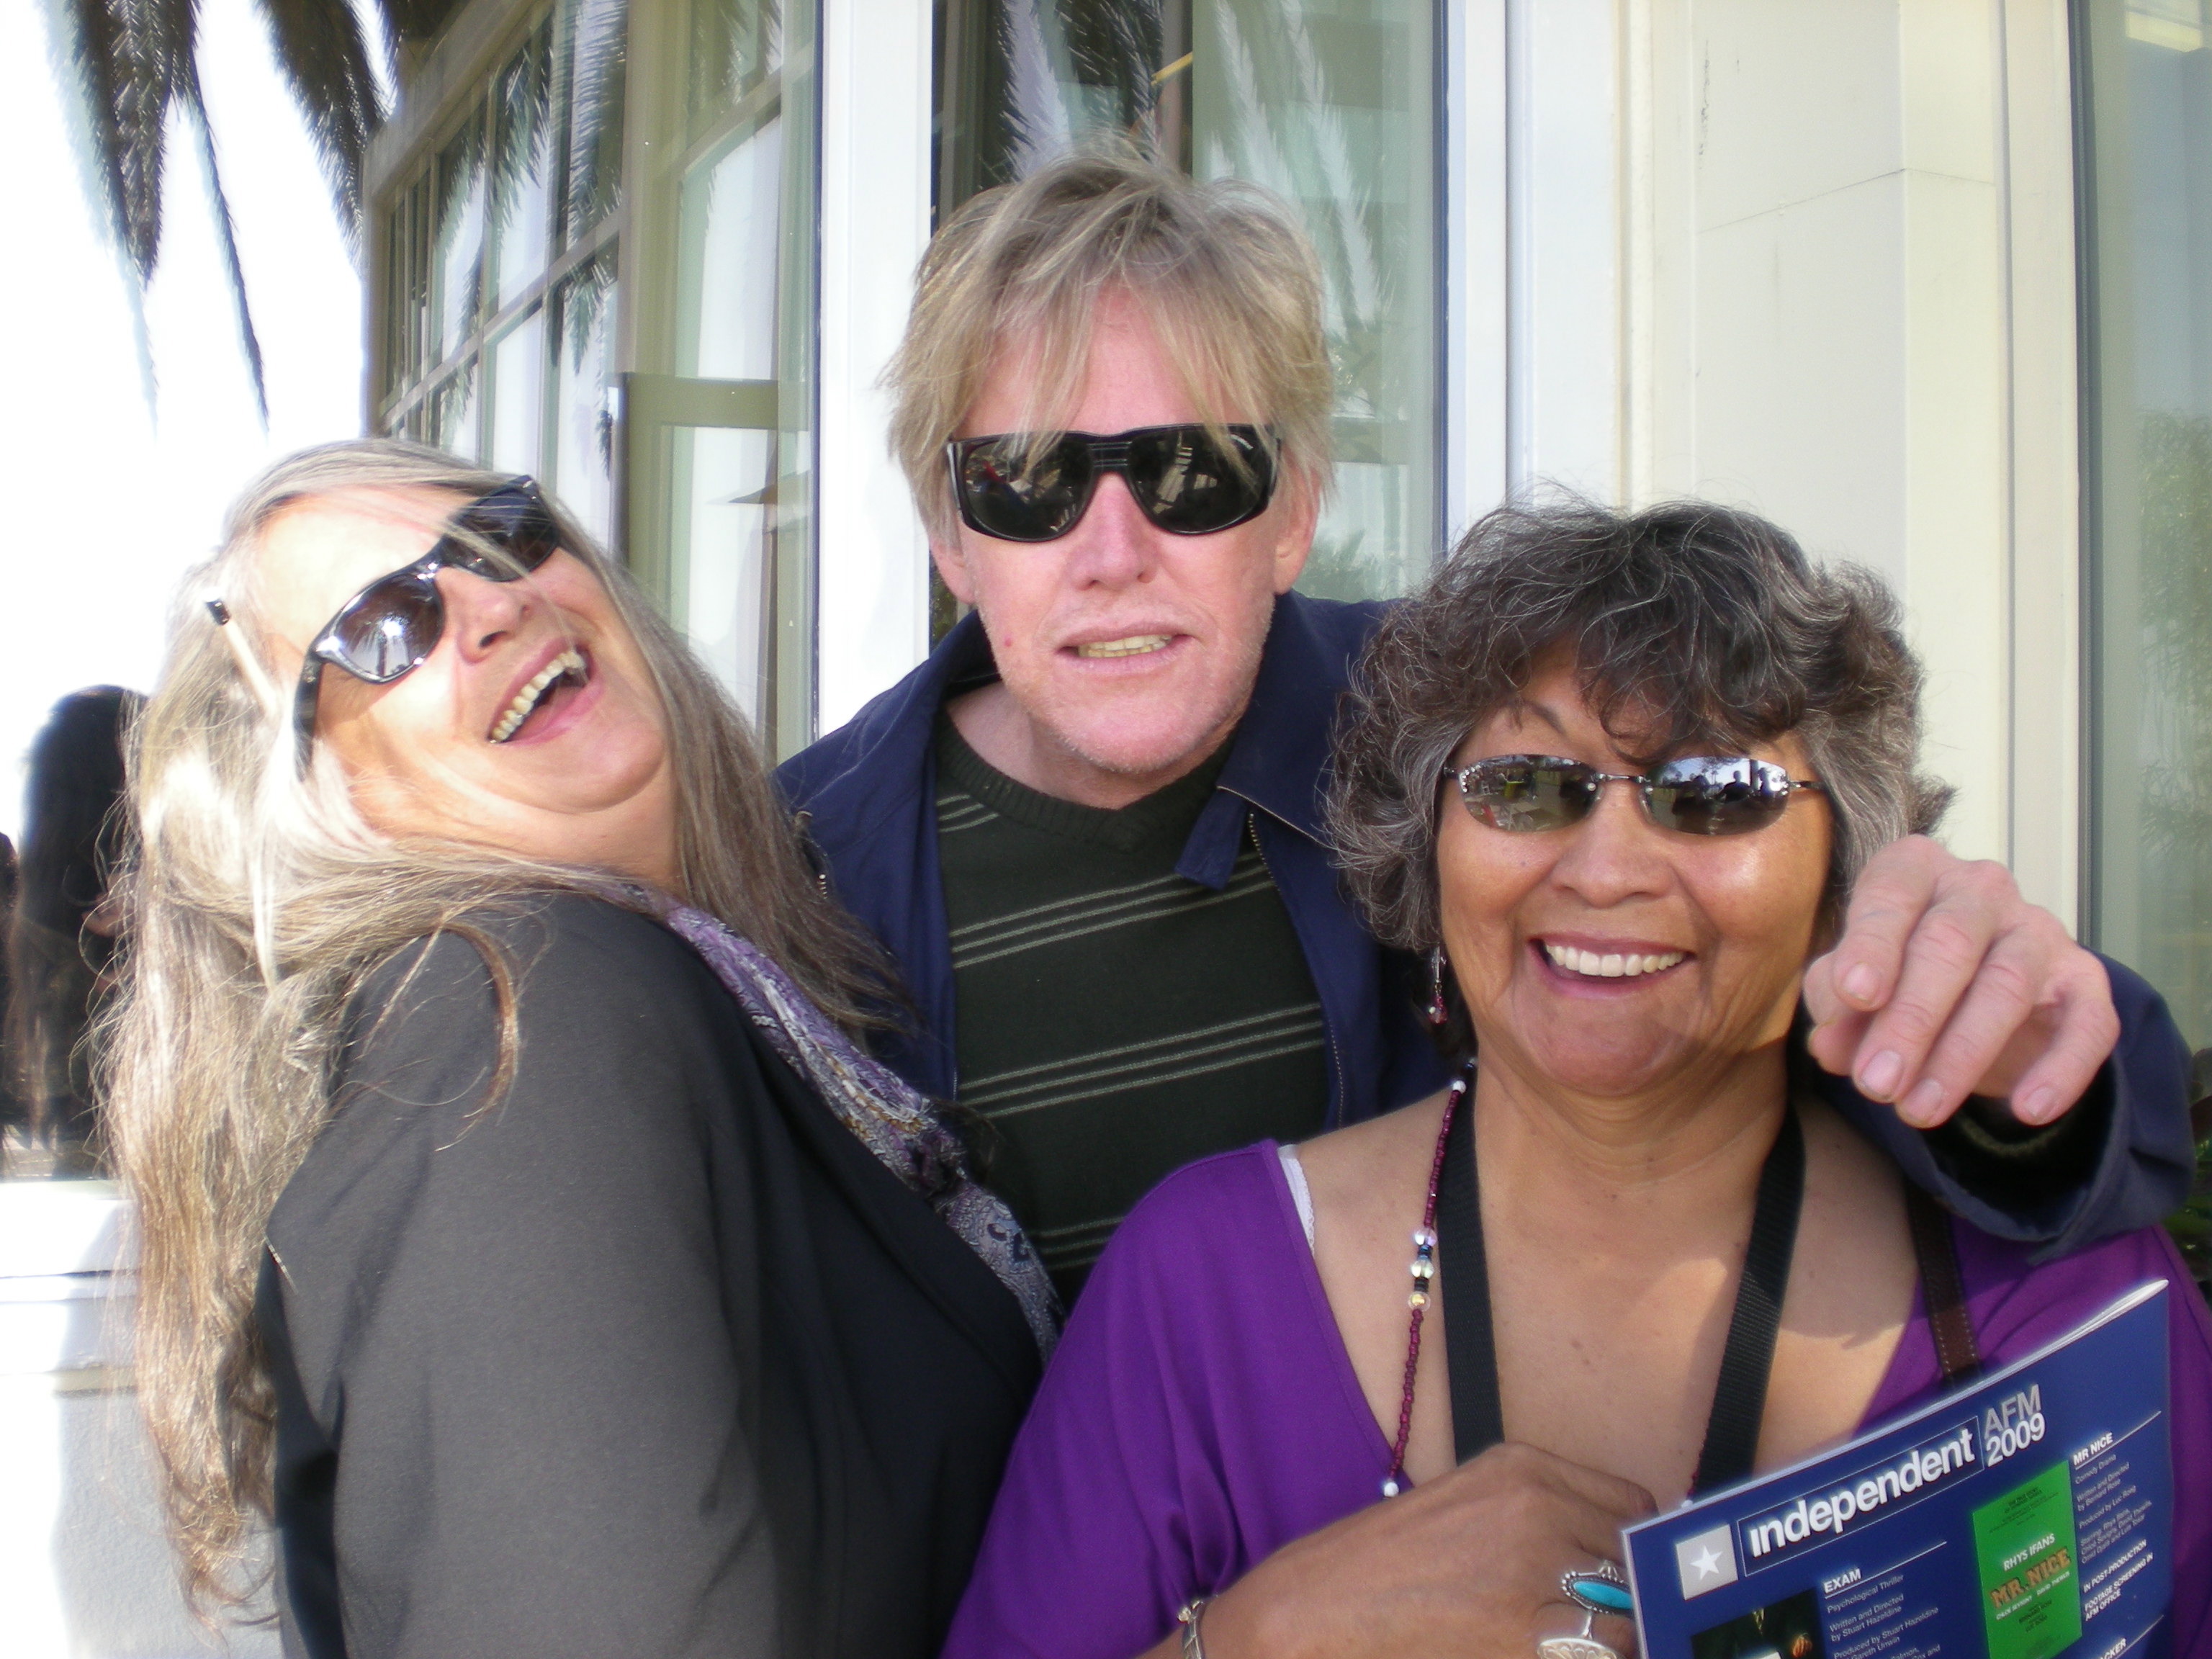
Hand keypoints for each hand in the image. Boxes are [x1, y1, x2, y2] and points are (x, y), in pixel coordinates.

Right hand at [1187, 1443, 1653, 1658]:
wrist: (1322, 1606)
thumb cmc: (1389, 1561)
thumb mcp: (1469, 1501)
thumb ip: (1544, 1510)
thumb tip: (1618, 1559)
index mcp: (1524, 1467)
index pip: (1633, 1507)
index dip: (1632, 1549)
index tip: (1624, 1577)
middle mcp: (1537, 1509)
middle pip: (1635, 1564)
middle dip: (1628, 1600)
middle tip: (1596, 1624)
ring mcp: (1533, 1572)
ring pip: (1628, 1620)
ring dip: (1612, 1641)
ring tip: (1569, 1644)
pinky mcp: (1525, 1634)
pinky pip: (1599, 1654)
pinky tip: (1551, 1654)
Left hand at [1803, 837, 2119, 1127]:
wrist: (1973, 998)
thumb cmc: (1895, 977)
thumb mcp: (1852, 986)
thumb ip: (1837, 1005)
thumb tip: (1831, 1044)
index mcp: (1915, 870)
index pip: (1892, 894)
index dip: (1873, 944)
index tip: (1857, 995)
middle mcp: (1980, 888)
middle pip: (1950, 944)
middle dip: (1910, 1020)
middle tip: (1877, 1083)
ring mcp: (2038, 930)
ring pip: (2007, 985)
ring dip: (1962, 1055)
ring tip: (1919, 1111)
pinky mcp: (2084, 979)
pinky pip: (2088, 1023)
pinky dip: (2061, 1070)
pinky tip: (2027, 1110)